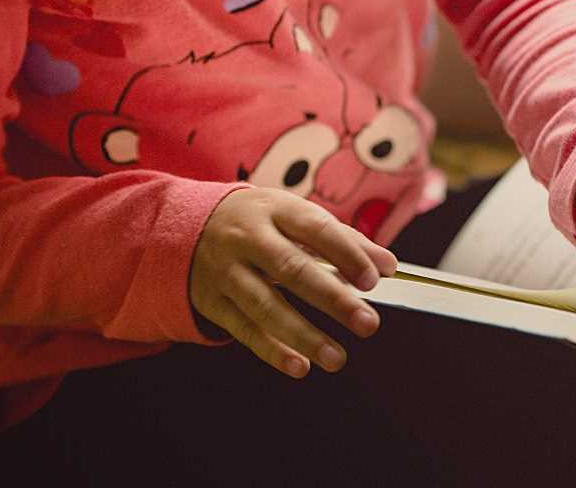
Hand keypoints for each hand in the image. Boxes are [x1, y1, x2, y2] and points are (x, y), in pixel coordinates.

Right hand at [189, 187, 397, 377]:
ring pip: (265, 305)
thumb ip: (344, 239)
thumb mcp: (295, 216)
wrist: (188, 227)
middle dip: (332, 298)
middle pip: (291, 270)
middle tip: (368, 323)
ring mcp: (226, 271)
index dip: (346, 254)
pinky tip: (300, 365)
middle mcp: (248, 239)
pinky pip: (243, 329)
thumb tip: (387, 265)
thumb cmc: (261, 223)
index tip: (373, 280)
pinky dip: (272, 350)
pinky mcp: (212, 301)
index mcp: (275, 210)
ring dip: (303, 335)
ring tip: (337, 357)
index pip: (315, 229)